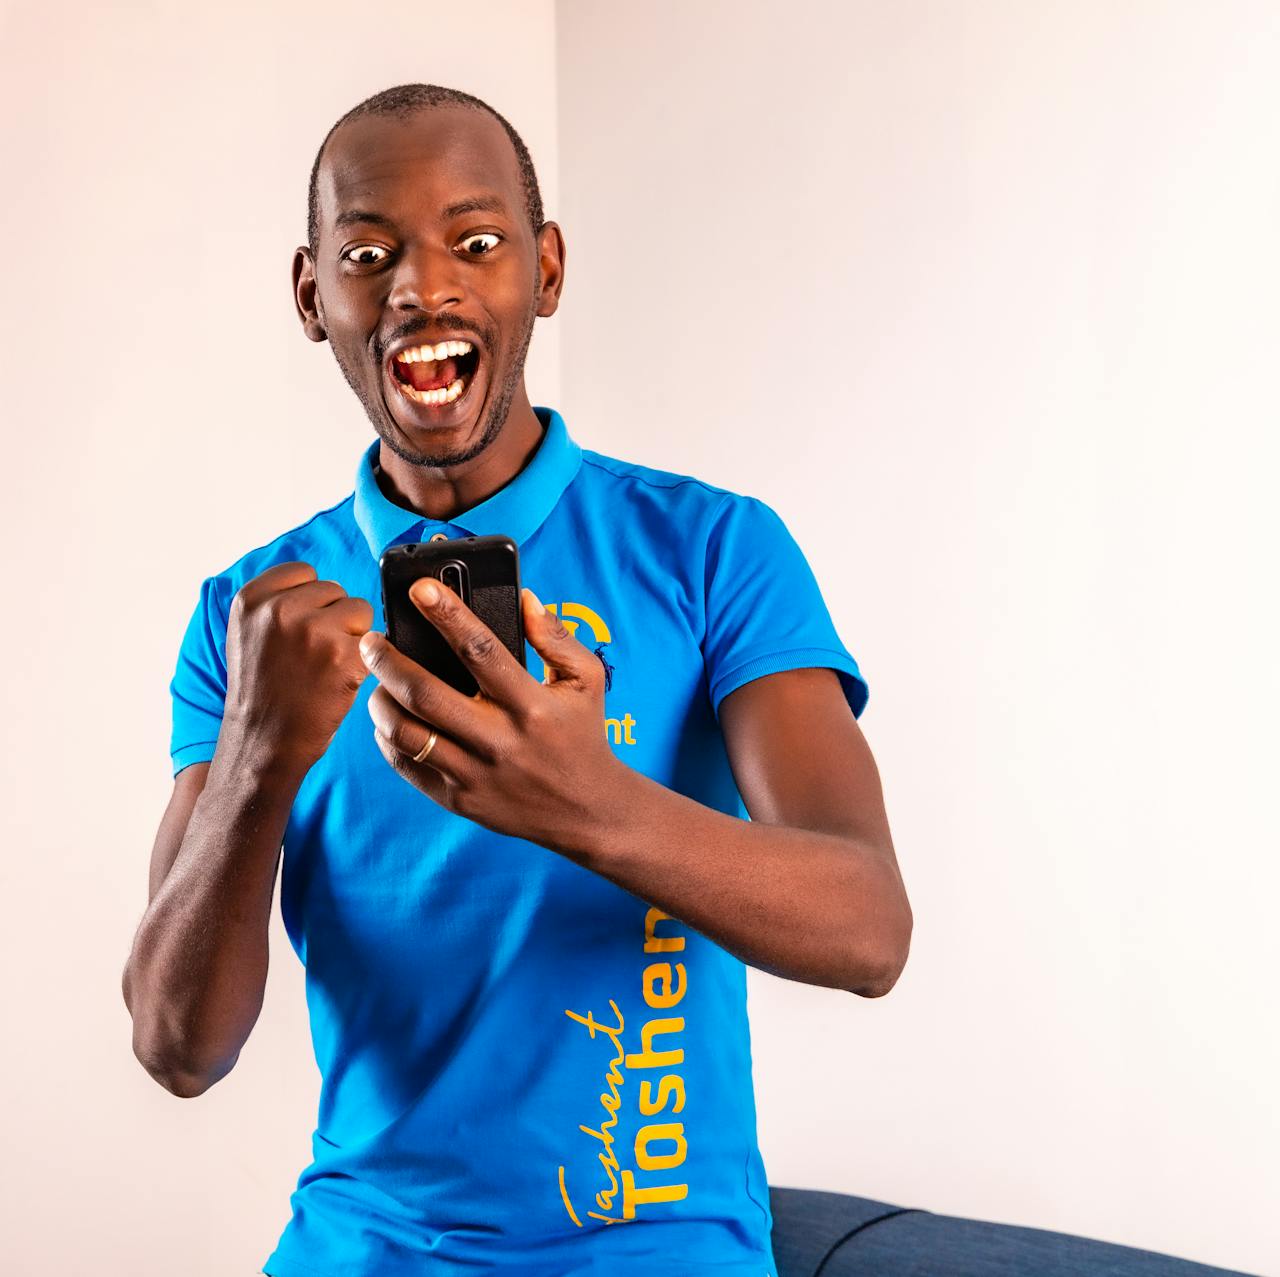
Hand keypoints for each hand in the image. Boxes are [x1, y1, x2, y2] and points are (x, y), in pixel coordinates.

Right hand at [224, 561, 373, 772]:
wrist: (264, 740)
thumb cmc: (263, 688)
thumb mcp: (249, 632)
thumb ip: (277, 600)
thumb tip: (324, 584)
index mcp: (251, 599)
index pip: (304, 572)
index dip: (310, 601)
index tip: (300, 628)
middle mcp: (280, 609)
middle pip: (335, 590)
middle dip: (332, 619)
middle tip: (311, 655)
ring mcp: (313, 631)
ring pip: (359, 610)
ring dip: (352, 635)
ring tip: (326, 665)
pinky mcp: (344, 656)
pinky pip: (374, 640)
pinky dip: (364, 659)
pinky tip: (340, 679)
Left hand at [358, 580, 622, 849]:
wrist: (585, 810)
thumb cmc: (582, 735)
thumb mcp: (586, 681)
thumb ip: (556, 637)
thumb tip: (524, 598)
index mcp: (531, 704)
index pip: (481, 650)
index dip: (447, 615)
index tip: (419, 588)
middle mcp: (499, 740)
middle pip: (426, 694)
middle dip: (388, 660)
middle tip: (371, 639)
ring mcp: (474, 773)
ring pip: (406, 732)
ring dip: (380, 700)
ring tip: (377, 680)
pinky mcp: (458, 799)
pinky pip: (407, 764)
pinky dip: (387, 737)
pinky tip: (389, 717)